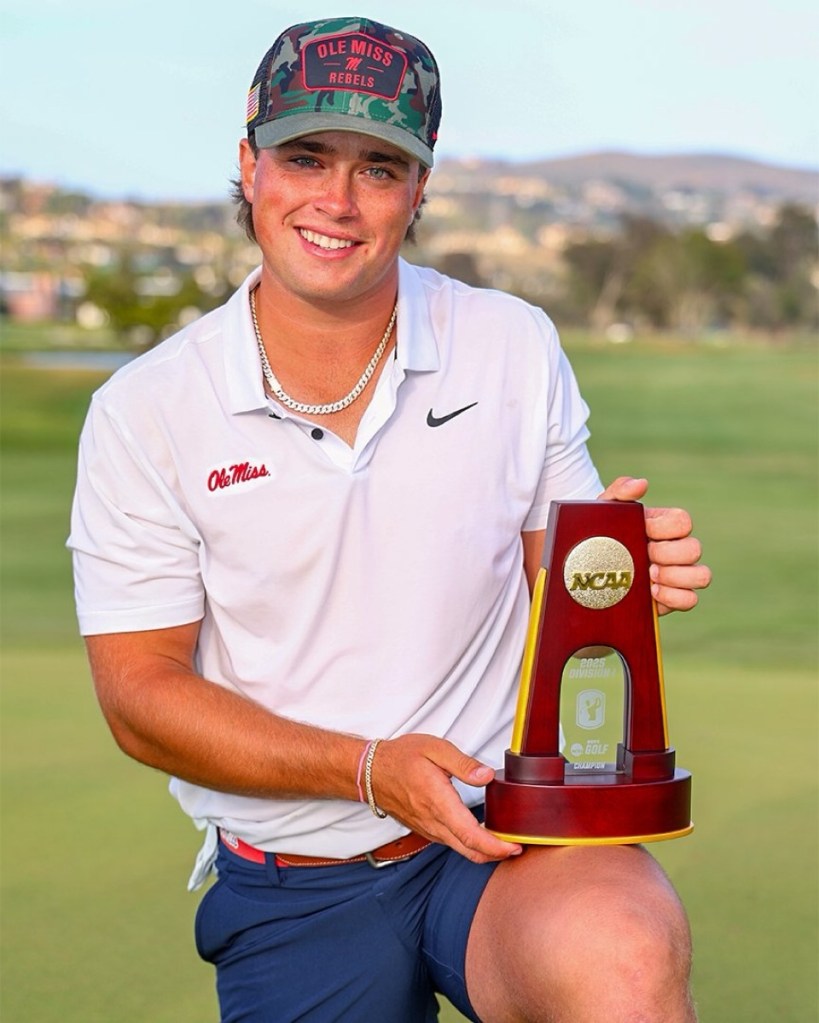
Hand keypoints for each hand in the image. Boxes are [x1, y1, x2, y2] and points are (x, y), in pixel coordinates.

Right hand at [369, 734, 521, 863]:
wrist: (371, 772)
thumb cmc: (401, 757)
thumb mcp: (434, 748)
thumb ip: (463, 763)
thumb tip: (487, 776)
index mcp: (439, 802)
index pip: (471, 836)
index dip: (496, 847)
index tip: (515, 847)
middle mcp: (433, 822)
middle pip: (470, 851)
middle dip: (496, 854)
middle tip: (517, 847)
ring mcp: (428, 829)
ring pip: (461, 850)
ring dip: (484, 851)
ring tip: (504, 841)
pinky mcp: (426, 830)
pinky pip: (451, 844)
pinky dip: (469, 846)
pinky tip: (480, 834)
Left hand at [598, 476, 711, 614]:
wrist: (588, 567)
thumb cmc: (601, 534)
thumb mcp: (605, 510)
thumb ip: (620, 491)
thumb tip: (642, 484)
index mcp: (666, 525)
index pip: (683, 521)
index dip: (664, 528)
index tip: (641, 531)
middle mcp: (677, 549)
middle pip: (694, 549)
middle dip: (666, 553)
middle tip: (643, 556)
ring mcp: (678, 575)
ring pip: (702, 575)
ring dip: (675, 576)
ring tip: (649, 575)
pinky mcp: (673, 598)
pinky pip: (691, 600)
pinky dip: (674, 597)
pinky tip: (651, 592)